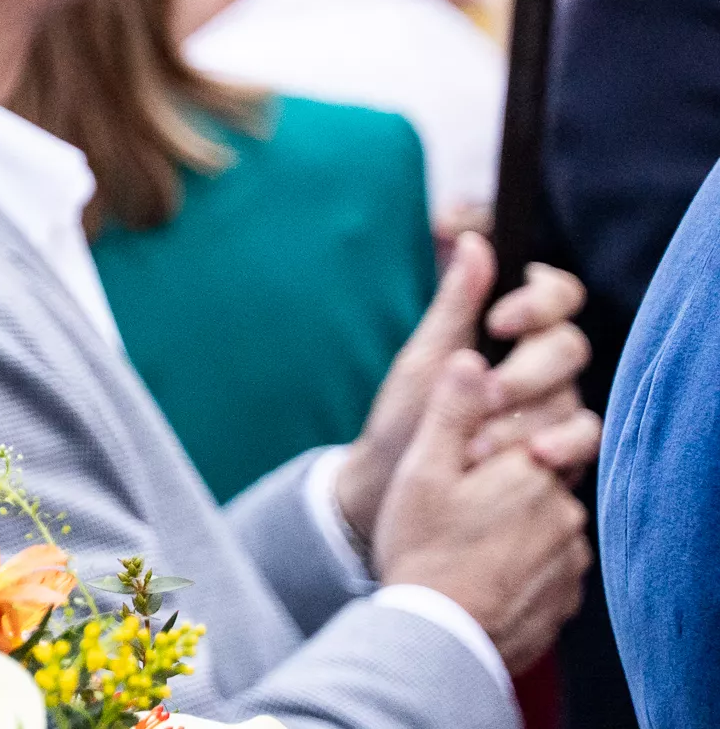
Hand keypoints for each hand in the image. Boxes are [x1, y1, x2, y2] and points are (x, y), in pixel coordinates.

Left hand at [333, 233, 595, 538]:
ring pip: (575, 396)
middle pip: (569, 347)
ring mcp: (553, 408)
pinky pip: (585, 441)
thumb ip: (455, 303)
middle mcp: (540, 366)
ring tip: (479, 441)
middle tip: (485, 395)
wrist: (390, 489)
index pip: (556, 295)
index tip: (498, 321)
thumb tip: (473, 239)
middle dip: (526, 370)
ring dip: (528, 416)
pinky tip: (535, 457)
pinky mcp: (560, 451)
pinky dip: (564, 446)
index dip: (539, 301)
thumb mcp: (424, 357)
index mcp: (509, 332)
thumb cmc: (404, 416)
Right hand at [371, 352, 589, 671]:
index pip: (537, 427)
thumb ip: (452, 411)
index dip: (500, 435)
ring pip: (547, 520)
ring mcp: (571, 557)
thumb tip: (472, 356)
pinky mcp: (567, 595)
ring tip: (467, 543)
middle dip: (507, 480)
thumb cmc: (423, 548)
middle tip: (458, 504)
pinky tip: (485, 571)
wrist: (440, 637)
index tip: (467, 453)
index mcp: (531, 469)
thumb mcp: (422, 471)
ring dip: (517, 522)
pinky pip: (551, 563)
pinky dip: (524, 562)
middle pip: (542, 474)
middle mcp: (565, 510)